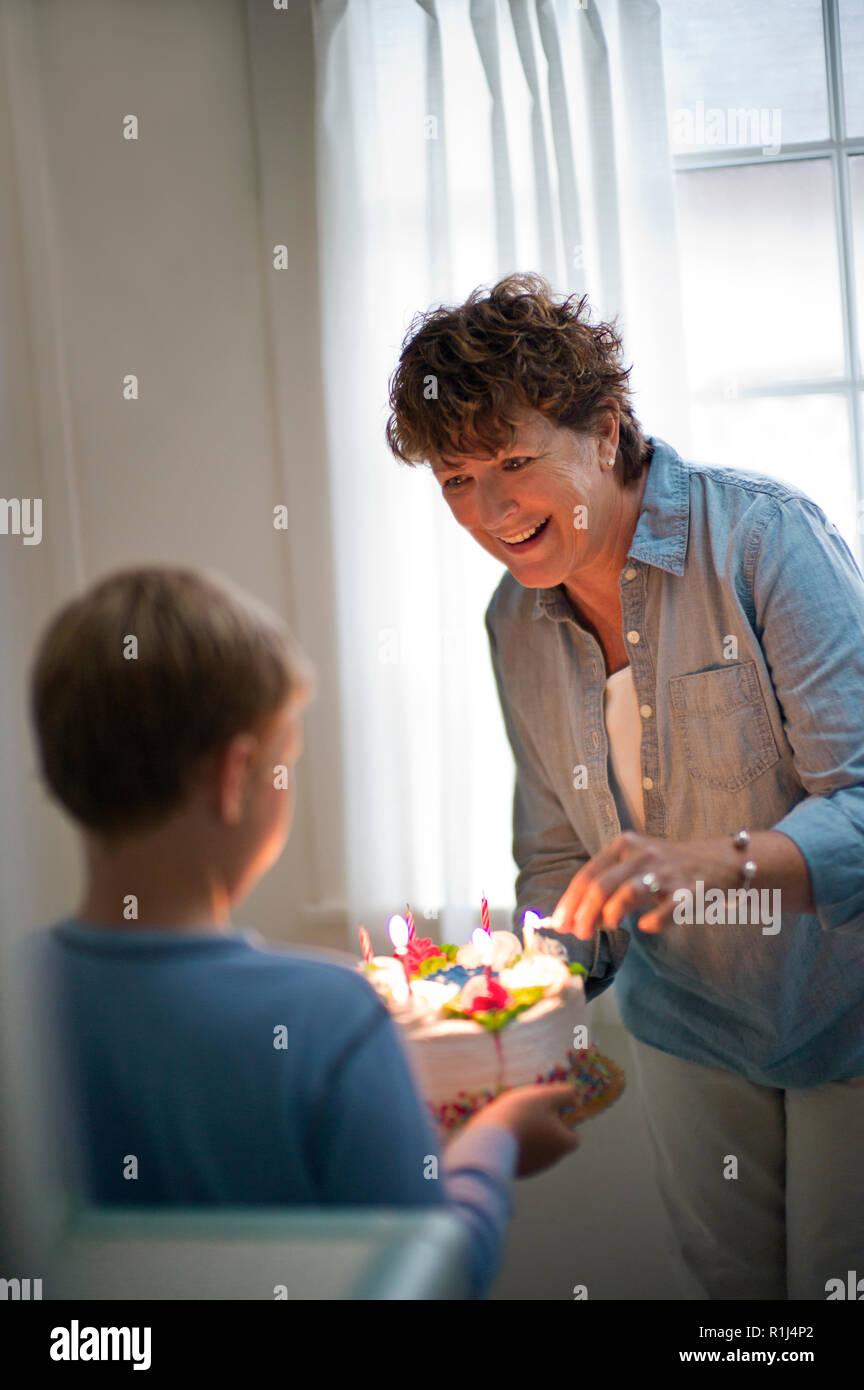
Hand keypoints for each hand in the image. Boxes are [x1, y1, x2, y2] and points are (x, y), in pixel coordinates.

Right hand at [468, 1082, 580, 1177]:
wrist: (489, 1137)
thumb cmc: (521, 1113)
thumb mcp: (546, 1096)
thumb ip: (565, 1094)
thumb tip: (575, 1098)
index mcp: (563, 1143)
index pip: (572, 1134)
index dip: (562, 1121)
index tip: (547, 1110)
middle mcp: (552, 1160)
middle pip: (554, 1141)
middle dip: (544, 1127)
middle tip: (527, 1112)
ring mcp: (534, 1168)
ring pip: (538, 1149)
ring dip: (530, 1136)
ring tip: (513, 1122)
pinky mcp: (517, 1171)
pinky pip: (522, 1156)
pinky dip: (517, 1146)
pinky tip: (504, 1133)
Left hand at [549, 831, 736, 938]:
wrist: (718, 860)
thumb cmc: (668, 868)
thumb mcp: (634, 866)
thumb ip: (608, 887)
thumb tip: (578, 917)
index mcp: (623, 846)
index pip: (587, 875)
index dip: (570, 901)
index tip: (559, 923)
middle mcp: (641, 855)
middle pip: (601, 886)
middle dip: (584, 914)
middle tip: (578, 934)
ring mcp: (666, 872)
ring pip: (628, 892)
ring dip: (611, 915)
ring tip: (607, 928)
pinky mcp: (688, 891)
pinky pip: (667, 909)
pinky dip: (653, 921)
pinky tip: (645, 926)